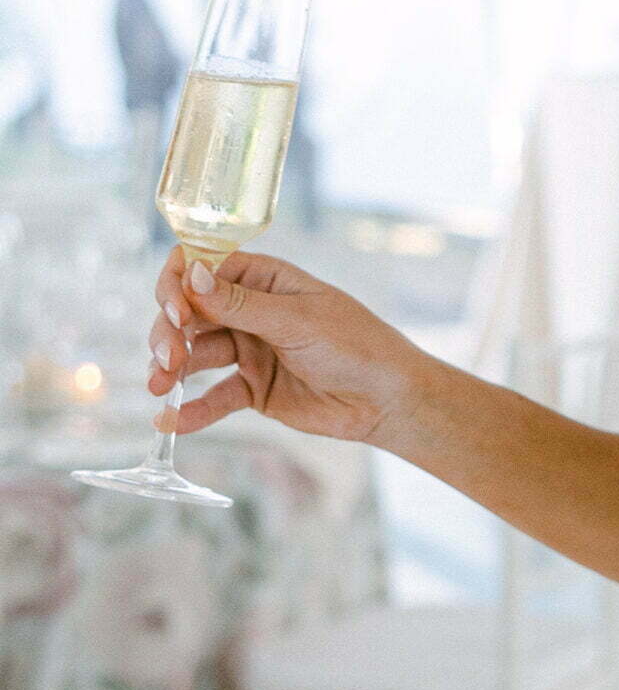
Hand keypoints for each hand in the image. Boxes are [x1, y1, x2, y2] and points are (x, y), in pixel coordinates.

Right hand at [148, 247, 424, 447]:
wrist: (388, 400)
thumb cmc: (355, 345)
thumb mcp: (298, 321)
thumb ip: (241, 305)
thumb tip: (191, 275)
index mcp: (264, 279)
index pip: (201, 268)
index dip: (178, 285)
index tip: (173, 310)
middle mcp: (250, 310)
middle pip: (189, 314)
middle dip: (169, 332)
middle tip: (167, 358)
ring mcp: (249, 350)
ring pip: (194, 354)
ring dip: (171, 368)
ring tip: (159, 387)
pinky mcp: (253, 389)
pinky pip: (214, 396)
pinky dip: (192, 409)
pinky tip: (171, 421)